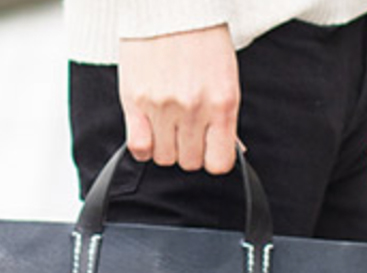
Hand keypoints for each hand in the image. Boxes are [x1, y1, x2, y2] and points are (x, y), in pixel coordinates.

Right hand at [118, 24, 240, 174]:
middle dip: (188, 150)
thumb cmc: (201, 38)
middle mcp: (194, 108)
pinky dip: (144, 146)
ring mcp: (163, 106)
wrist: (171, 5)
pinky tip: (148, 130)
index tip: (208, 150)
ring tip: (166, 123)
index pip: (219, 163)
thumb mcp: (225, 77)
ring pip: (164, 158)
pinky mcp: (136, 101)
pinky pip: (139, 148)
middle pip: (189, 162)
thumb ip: (225, 117)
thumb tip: (230, 149)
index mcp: (223, 103)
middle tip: (185, 128)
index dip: (213, 159)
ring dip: (165, 147)